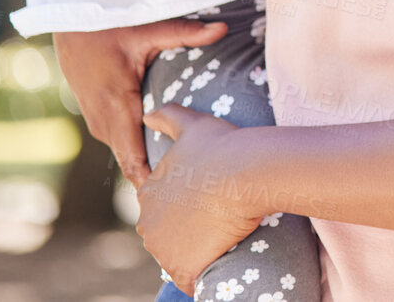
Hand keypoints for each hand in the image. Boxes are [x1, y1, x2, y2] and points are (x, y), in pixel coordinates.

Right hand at [54, 17, 228, 188]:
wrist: (70, 21)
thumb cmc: (109, 27)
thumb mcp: (149, 29)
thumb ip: (186, 33)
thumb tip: (222, 29)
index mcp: (117, 106)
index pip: (132, 156)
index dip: (148, 181)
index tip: (167, 203)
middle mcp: (103, 119)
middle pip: (131, 157)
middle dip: (154, 176)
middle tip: (185, 195)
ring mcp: (96, 117)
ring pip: (124, 148)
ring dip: (143, 162)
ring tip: (175, 182)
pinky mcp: (95, 112)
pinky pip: (117, 138)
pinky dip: (133, 148)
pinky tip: (155, 156)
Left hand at [138, 104, 266, 293]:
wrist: (246, 172)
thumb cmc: (223, 146)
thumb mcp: (193, 124)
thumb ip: (167, 116)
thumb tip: (147, 113)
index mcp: (149, 192)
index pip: (163, 207)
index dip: (188, 206)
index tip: (210, 202)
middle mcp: (147, 222)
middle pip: (167, 234)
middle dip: (188, 232)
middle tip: (219, 221)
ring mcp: (163, 247)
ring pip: (177, 256)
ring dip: (196, 253)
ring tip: (223, 240)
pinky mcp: (182, 267)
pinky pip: (189, 280)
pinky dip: (201, 276)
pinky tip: (218, 265)